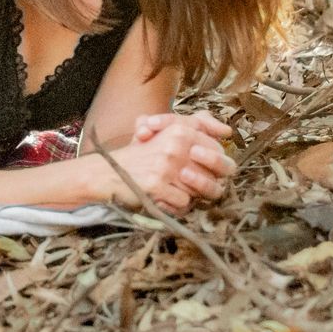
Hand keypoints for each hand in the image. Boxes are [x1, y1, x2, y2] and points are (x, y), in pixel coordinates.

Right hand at [102, 113, 235, 214]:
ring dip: (186, 196)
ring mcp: (166, 166)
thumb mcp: (164, 133)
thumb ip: (196, 125)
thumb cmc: (139, 156)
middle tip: (185, 185)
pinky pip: (183, 204)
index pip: (218, 152)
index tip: (201, 171)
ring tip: (168, 190)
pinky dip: (175, 206)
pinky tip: (161, 199)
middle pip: (212, 175)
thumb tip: (226, 129)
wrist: (106, 173)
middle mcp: (175, 145)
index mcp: (180, 130)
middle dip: (202, 185)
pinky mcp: (157, 185)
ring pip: (198, 192)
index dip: (214, 167)